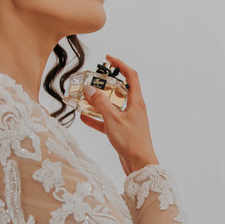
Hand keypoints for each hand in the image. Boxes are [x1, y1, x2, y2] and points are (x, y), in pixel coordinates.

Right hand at [78, 54, 159, 174]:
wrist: (140, 165)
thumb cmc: (131, 142)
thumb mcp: (113, 119)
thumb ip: (100, 102)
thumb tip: (89, 88)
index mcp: (136, 102)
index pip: (131, 75)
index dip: (120, 64)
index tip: (108, 58)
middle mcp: (134, 108)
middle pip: (120, 89)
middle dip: (106, 83)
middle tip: (93, 79)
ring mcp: (128, 120)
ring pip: (112, 105)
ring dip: (99, 101)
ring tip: (84, 97)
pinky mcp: (122, 131)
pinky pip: (107, 121)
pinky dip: (97, 118)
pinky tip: (84, 117)